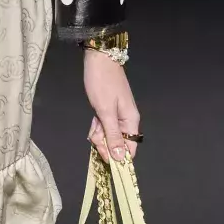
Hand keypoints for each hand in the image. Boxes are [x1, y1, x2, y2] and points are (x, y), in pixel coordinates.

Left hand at [82, 49, 139, 163]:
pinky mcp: (107, 112)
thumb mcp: (106, 112)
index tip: (107, 164)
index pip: (131, 149)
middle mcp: (126, 121)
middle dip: (104, 144)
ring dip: (98, 136)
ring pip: (108, 136)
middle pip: (117, 144)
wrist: (98, 60)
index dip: (120, 158)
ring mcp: (116, 117)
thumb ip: (113, 135)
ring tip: (93, 127)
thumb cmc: (103, 83)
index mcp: (131, 122)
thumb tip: (120, 158)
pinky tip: (92, 125)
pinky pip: (102, 127)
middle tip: (94, 137)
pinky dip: (96, 128)